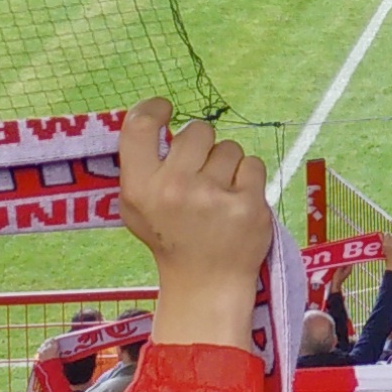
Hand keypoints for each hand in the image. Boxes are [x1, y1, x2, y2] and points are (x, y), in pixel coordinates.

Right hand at [114, 102, 269, 353]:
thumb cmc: (170, 237)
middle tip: (200, 175)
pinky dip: (249, 180)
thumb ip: (142, 165)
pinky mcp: (249, 205)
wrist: (206, 282)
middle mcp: (174, 189)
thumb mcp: (138, 207)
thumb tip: (155, 116)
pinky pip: (253, 165)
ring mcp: (213, 197)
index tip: (165, 110)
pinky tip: (236, 203)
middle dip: (202, 147)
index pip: (139, 126)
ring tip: (218, 196)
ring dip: (227, 166)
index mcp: (140, 188)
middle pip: (198, 131)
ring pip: (230, 148)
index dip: (153, 109)